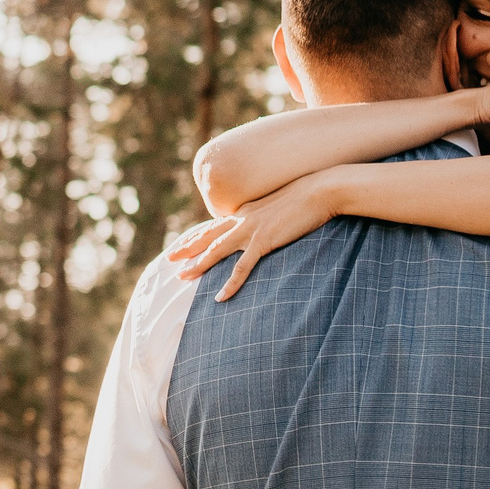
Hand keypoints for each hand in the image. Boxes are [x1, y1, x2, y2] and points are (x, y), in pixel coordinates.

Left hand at [166, 174, 342, 300]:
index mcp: (245, 211)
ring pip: (216, 251)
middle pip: (207, 237)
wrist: (320, 190)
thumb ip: (266, 215)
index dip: (196, 236)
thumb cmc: (306, 197)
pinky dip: (230, 284)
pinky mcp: (263, 242)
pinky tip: (220, 298)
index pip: (214, 226)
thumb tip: (264, 223)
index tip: (182, 244)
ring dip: (198, 265)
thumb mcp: (279, 204)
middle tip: (169, 259)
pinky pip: (242, 268)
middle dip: (186, 249)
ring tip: (182, 278)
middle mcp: (242, 219)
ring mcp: (251, 230)